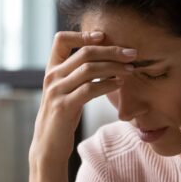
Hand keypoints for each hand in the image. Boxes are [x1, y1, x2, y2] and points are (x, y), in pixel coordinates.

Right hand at [28, 30, 136, 181]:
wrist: (48, 146)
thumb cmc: (62, 117)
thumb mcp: (67, 91)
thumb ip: (77, 74)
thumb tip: (105, 60)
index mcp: (51, 70)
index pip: (61, 40)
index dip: (82, 34)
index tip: (103, 36)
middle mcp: (51, 77)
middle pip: (84, 52)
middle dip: (111, 50)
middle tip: (131, 53)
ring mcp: (56, 91)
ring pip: (88, 68)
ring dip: (114, 67)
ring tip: (131, 69)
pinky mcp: (64, 107)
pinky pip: (89, 89)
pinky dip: (108, 84)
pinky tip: (120, 84)